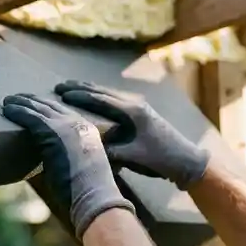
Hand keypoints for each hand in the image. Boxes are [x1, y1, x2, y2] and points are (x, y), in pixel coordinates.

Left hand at [2, 93, 134, 240]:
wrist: (94, 197)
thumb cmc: (87, 193)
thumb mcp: (83, 169)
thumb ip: (72, 159)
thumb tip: (57, 165)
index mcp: (89, 130)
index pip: (65, 111)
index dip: (48, 105)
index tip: (35, 102)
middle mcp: (78, 123)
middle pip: (51, 105)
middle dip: (33, 100)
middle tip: (17, 97)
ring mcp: (66, 126)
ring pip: (39, 108)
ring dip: (21, 103)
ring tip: (7, 101)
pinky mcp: (53, 132)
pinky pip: (31, 117)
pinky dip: (17, 112)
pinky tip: (7, 110)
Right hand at [54, 80, 210, 189]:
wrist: (186, 159)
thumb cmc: (161, 159)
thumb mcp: (133, 157)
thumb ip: (110, 151)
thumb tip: (86, 147)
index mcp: (132, 112)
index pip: (100, 99)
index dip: (79, 96)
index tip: (60, 93)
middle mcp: (135, 104)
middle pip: (102, 91)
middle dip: (79, 88)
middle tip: (59, 85)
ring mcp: (138, 107)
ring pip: (108, 93)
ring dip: (88, 90)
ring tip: (69, 87)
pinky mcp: (140, 112)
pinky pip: (114, 100)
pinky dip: (99, 96)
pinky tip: (91, 98)